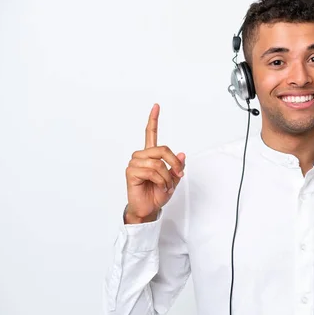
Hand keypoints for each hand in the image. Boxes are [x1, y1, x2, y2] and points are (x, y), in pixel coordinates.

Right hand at [124, 104, 185, 223]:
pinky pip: (152, 172)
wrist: (149, 208)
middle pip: (162, 149)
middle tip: (179, 174)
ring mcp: (135, 163)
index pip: (150, 134)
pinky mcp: (131, 172)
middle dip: (174, 163)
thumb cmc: (158, 193)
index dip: (153, 120)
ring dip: (166, 177)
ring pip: (158, 163)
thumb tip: (182, 154)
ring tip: (164, 186)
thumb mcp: (173, 179)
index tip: (156, 106)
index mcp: (150, 155)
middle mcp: (141, 156)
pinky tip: (158, 187)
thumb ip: (177, 166)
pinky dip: (160, 181)